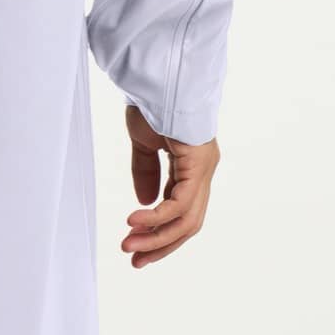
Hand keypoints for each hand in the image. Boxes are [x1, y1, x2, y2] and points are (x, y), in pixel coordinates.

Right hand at [120, 103, 218, 266]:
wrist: (157, 75)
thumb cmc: (151, 100)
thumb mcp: (143, 142)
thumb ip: (146, 171)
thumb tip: (145, 203)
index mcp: (192, 165)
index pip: (181, 210)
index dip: (159, 231)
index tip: (134, 246)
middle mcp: (204, 170)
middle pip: (188, 223)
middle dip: (160, 245)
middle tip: (134, 260)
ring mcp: (205, 168)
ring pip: (187, 220)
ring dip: (157, 238)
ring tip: (129, 247)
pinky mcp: (199, 164)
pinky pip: (180, 203)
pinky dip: (158, 217)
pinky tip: (135, 222)